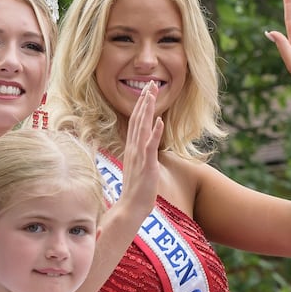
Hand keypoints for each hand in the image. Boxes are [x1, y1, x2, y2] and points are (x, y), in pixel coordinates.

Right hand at [118, 81, 163, 218]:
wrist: (131, 207)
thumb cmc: (136, 190)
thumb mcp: (138, 167)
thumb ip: (140, 154)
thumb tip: (145, 146)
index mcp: (132, 148)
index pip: (136, 122)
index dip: (141, 106)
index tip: (146, 91)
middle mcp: (134, 149)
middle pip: (138, 120)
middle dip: (145, 101)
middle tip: (150, 84)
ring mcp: (139, 156)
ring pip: (143, 128)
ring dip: (148, 110)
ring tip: (152, 94)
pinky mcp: (146, 165)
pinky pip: (150, 146)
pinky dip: (155, 132)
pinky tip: (159, 121)